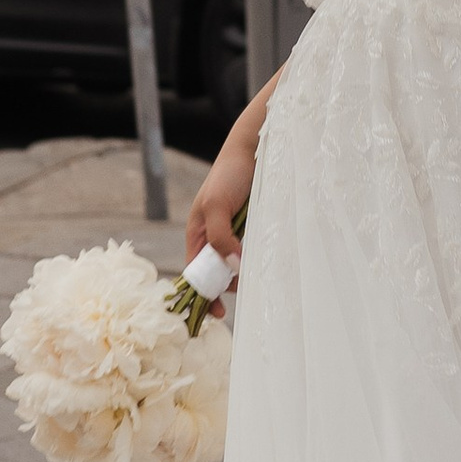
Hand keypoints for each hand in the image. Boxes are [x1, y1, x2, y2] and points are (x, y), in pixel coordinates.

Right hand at [188, 68, 281, 295]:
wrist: (255, 149)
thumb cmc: (229, 174)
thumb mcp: (217, 206)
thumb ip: (221, 237)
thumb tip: (232, 267)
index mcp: (197, 234)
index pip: (195, 272)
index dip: (202, 293)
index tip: (216, 312)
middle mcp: (214, 237)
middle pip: (216, 273)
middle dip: (225, 287)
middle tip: (243, 292)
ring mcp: (234, 234)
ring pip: (236, 265)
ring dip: (244, 274)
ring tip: (256, 277)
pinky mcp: (253, 229)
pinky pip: (252, 252)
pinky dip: (256, 261)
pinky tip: (265, 264)